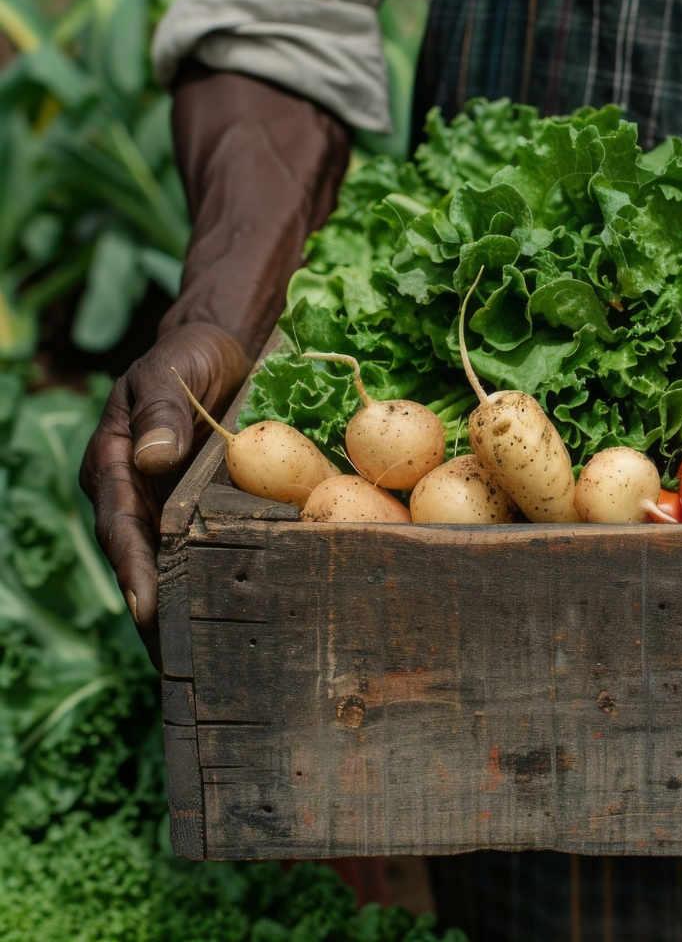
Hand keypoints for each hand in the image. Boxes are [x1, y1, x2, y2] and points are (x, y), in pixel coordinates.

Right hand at [80, 323, 248, 657]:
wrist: (218, 348)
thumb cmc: (190, 357)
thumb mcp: (172, 371)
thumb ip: (163, 412)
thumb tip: (154, 457)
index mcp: (115, 463)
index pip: (119, 522)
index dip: (132, 566)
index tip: (145, 607)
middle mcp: (133, 494)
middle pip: (139, 561)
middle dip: (154, 613)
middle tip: (175, 664)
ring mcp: (163, 506)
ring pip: (167, 567)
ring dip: (181, 615)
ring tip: (201, 668)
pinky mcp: (195, 511)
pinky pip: (198, 555)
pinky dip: (208, 589)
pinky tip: (230, 626)